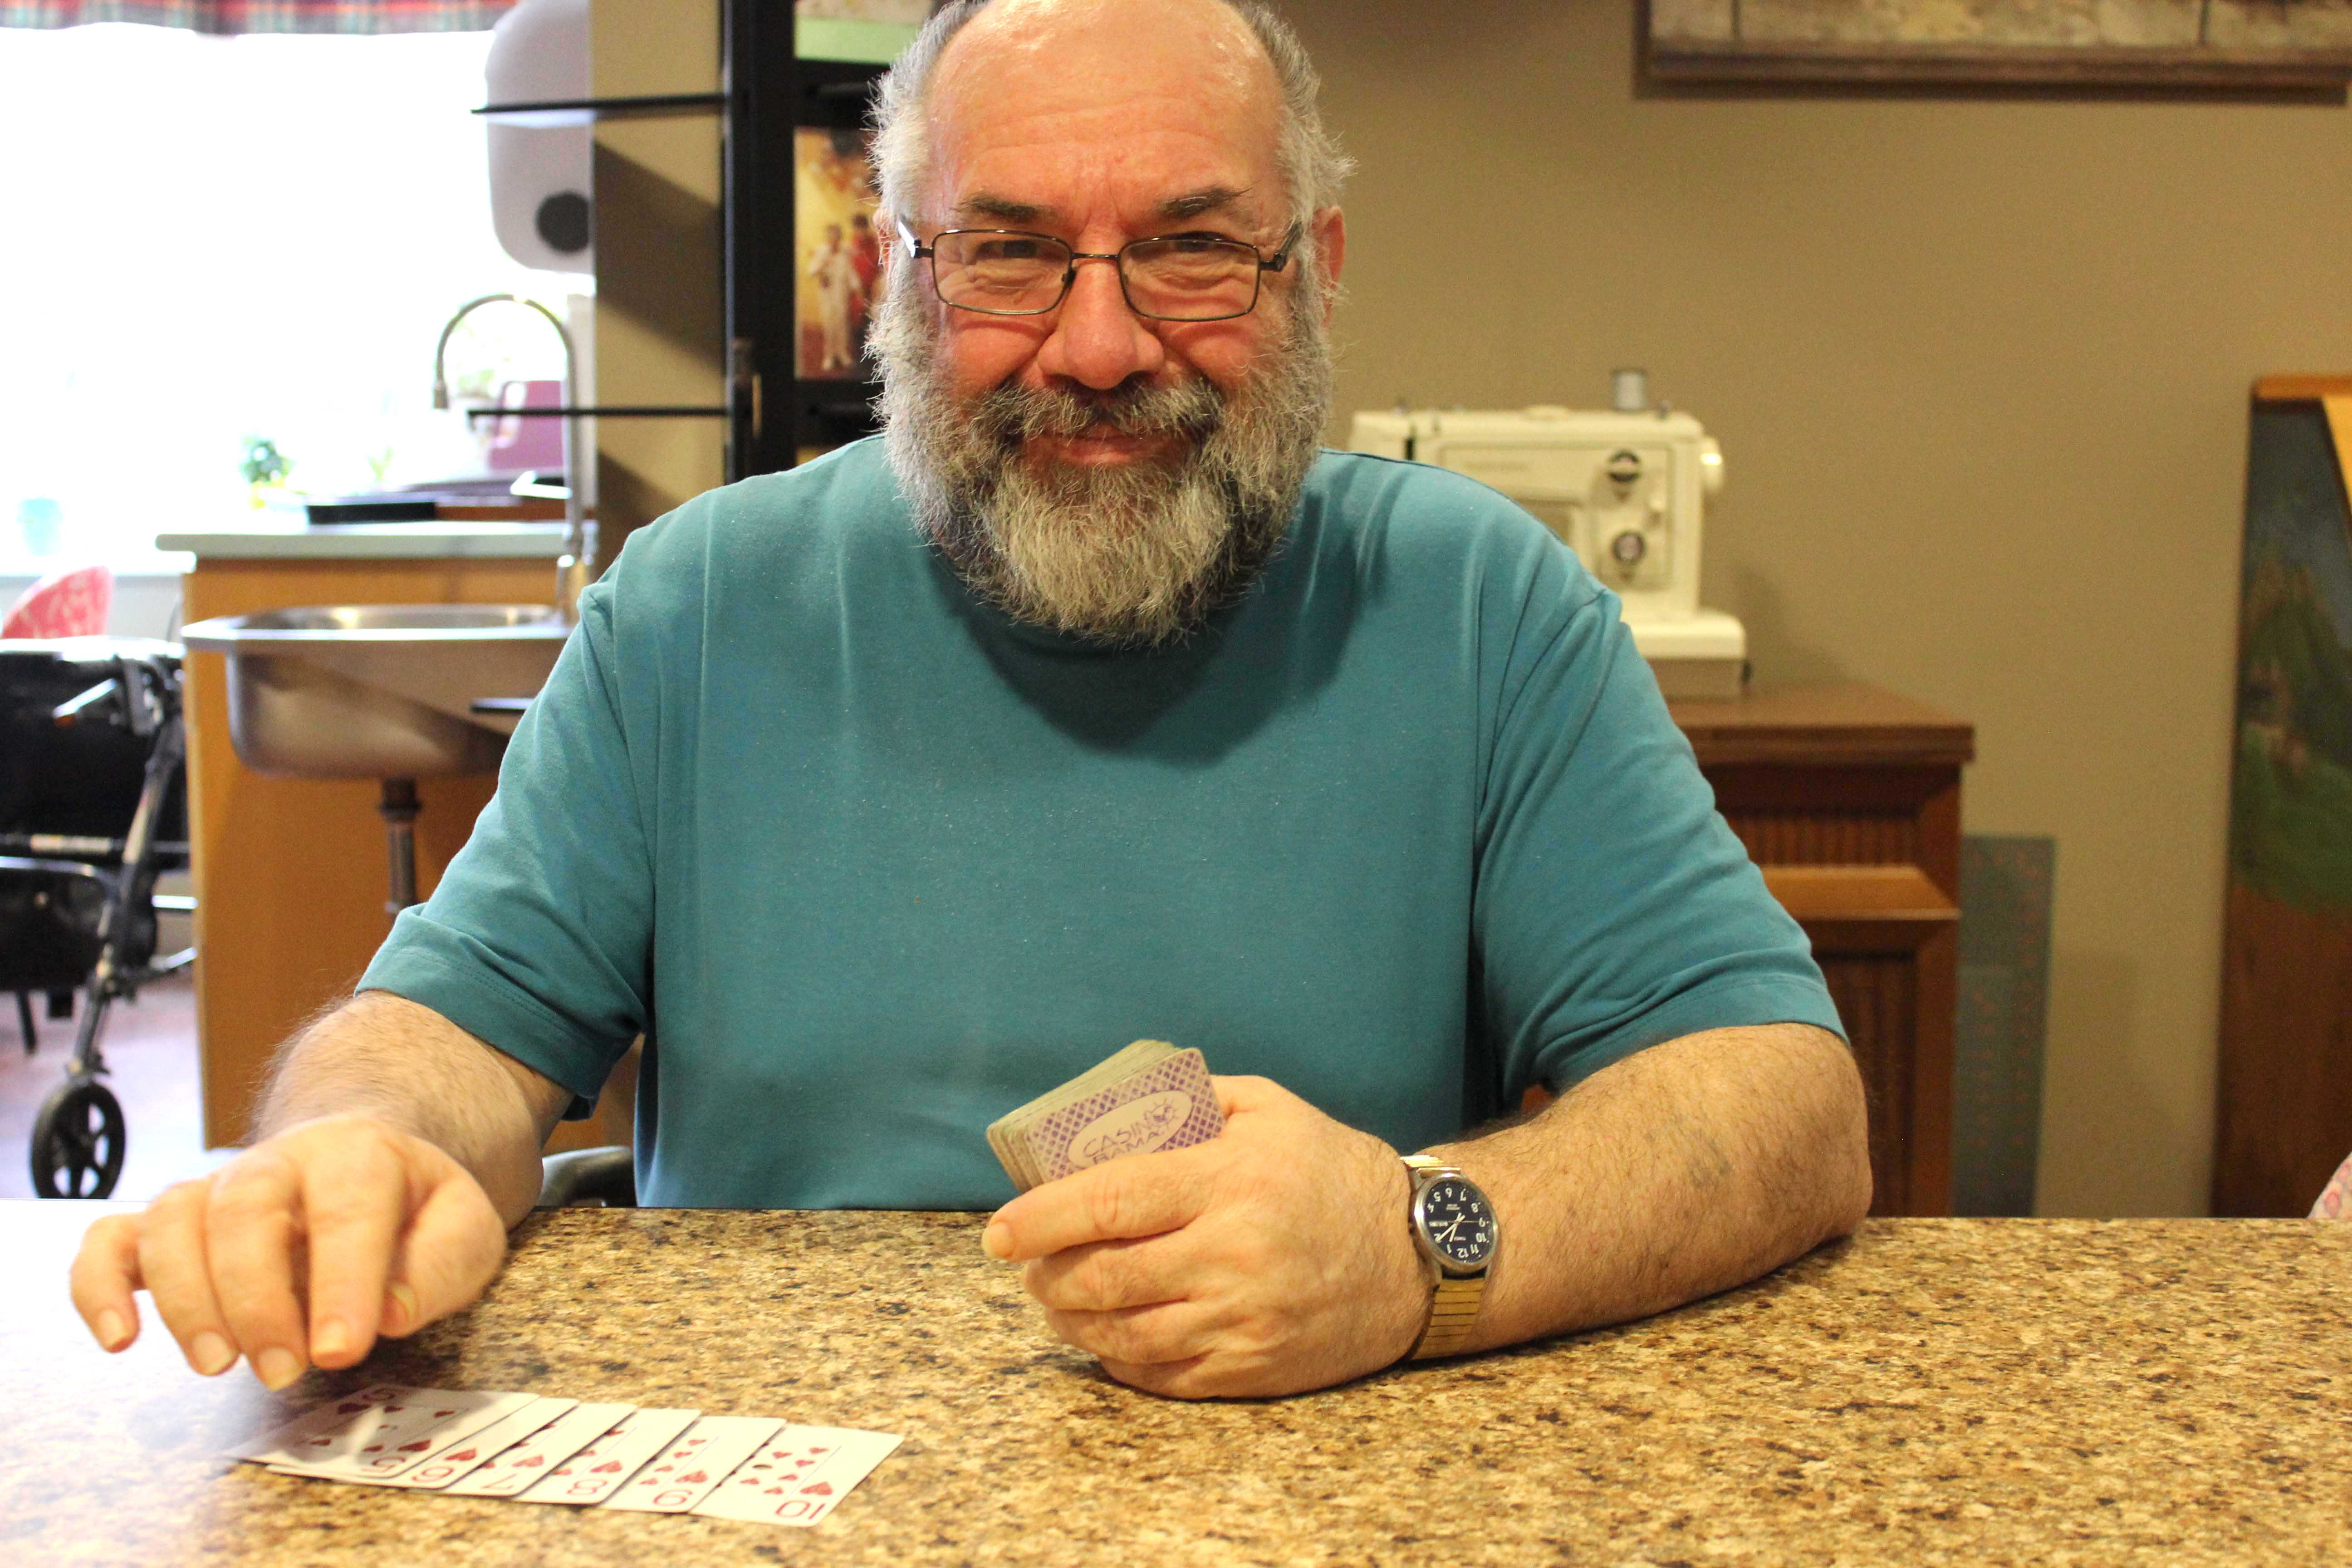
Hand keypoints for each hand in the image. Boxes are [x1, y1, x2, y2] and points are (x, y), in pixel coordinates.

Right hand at [68, 1114, 507, 1387]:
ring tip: (214, 1363)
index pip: (346, 1210)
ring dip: (185, 1297)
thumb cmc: (412, 1209)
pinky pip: (111, 1241)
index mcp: (358, 1154)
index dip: (341, 1282)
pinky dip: (100, 1286)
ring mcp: (213, 1191)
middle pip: (245, 1210)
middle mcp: (276, 1163)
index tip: (341, 1350)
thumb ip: (440, 1265)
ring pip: (173, 1223)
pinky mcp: (165, 1227)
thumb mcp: (463, 1227)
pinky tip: (118, 1339)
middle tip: (282, 1370)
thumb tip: (388, 1314)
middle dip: (257, 1297)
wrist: (361, 1164)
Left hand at [981, 1075, 1429, 1398]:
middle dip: (1046, 1274)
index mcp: (1231, 1180)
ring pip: (1121, 1332)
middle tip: (1029, 1264)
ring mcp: (1242, 1319)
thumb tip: (1107, 1107)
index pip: (1110, 1201)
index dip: (1041, 1218)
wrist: (1419, 1255)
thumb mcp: (1270, 1108)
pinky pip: (1159, 1374)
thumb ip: (1190, 1099)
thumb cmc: (1333, 1172)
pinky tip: (1104, 1334)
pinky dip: (1116, 1357)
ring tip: (1055, 1298)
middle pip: (1102, 1276)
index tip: (1000, 1229)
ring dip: (1070, 1319)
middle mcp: (1233, 1253)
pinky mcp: (1252, 1368)